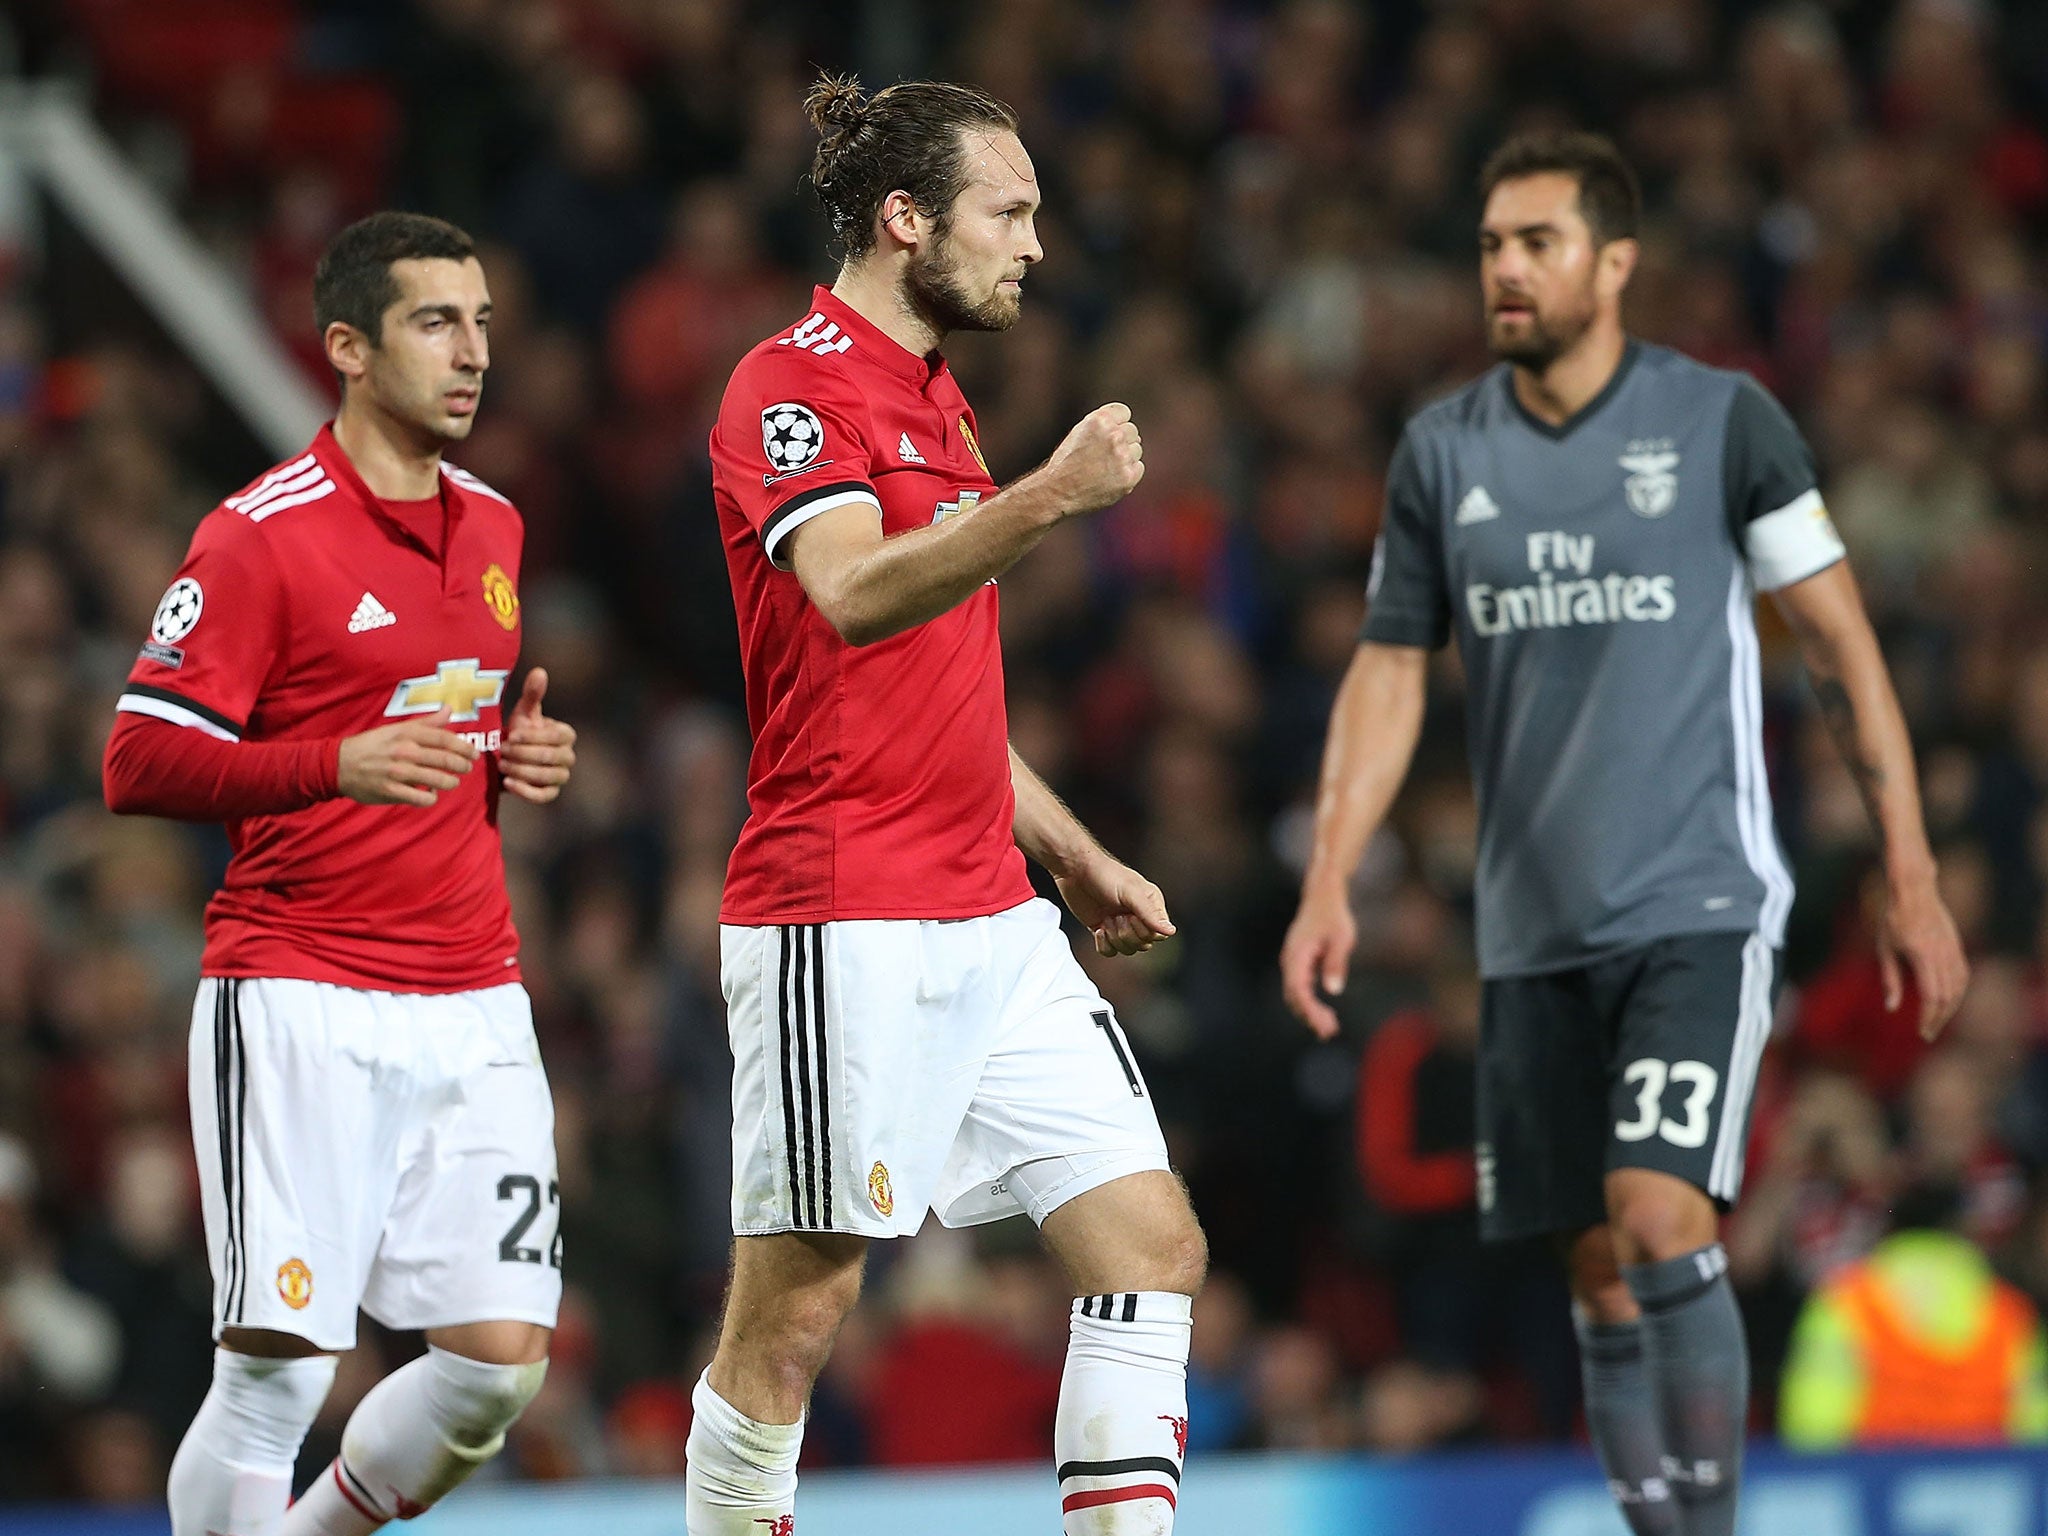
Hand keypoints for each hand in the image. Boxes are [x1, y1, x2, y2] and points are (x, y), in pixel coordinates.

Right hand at [337, 709, 476, 806]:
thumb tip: (449, 709)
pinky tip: (430, 794)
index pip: (445, 738)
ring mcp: (398, 772)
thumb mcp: (397, 728)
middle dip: (462, 766)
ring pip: (438, 780)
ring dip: (450, 782)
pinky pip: (422, 798)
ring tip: (452, 782)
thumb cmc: (372, 745)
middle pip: (445, 760)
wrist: (338, 764)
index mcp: (407, 734)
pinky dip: (431, 797)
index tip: (474, 753)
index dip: (464, 747)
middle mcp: (404, 751)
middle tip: (466, 768)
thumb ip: (426, 722)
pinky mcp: (391, 791)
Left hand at [498, 667, 576, 804]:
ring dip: (522, 771)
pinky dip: (525, 791)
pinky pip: (543, 796)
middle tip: (502, 750)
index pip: (556, 737)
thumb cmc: (518, 731)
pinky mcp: (550, 794)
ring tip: (502, 764)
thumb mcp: (523, 712)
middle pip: (551, 757)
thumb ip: (533, 694)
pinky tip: (507, 783)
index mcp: (566, 735)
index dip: (533, 737)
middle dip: (523, 754)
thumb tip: (539, 671)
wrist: (508, 757)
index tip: (511, 735)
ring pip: (546, 777)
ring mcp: (560, 777)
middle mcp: (568, 757)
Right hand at [1038, 403, 1143, 516]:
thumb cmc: (1068, 462)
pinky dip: (1128, 473)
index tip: (1108, 435)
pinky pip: (1138, 468)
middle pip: (1132, 431)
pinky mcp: (1128, 477)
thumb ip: (1103, 425)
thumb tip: (1131, 431)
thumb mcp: (1080, 432)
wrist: (1059, 491)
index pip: (1124, 412)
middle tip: (1102, 455)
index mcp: (1100, 420)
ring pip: (1136, 450)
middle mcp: (1113, 436)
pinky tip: (1110, 477)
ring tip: (1104, 467)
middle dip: (1121, 440)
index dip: (1117, 423)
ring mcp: (1122, 457)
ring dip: (1125, 457)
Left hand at [1054, 853, 1174, 956]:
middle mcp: (1138, 916)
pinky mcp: (1104, 931)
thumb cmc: (1105, 875)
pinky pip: (1110, 952)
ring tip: (1106, 918)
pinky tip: (1098, 928)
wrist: (1075, 872)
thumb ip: (1150, 914)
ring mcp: (1121, 925)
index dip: (1143, 931)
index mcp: (1151, 905)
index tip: (1130, 916)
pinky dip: (1103, 944)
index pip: (1158, 934)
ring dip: (1114, 937)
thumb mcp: (1130, 893)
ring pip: (1128, 950)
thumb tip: (1171, 931)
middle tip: (1115, 915)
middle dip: (1126, 933)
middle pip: (1143, 944)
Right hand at [1280, 886, 1355, 1040]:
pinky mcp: (1298, 965)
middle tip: (1330, 1031)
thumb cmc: (1334, 916)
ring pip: (1295, 995)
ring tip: (1330, 1028)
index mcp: (1297, 953)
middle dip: (1310, 1016)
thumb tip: (1333, 990)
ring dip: (1310, 1013)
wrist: (1322, 897)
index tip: (1323, 1025)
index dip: (1308, 1009)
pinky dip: (1310, 1004)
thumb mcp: (1342, 937)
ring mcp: (1292, 963)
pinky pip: (1300, 990)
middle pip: (1294, 996)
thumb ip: (1336, 962)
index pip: (1297, 988)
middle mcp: (1290, 961)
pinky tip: (1325, 1015)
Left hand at [1878, 868, 1968, 1040]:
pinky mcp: (1957, 947)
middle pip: (1949, 997)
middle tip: (1927, 1033)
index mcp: (1922, 955)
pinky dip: (1957, 993)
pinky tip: (1948, 1002)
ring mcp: (1953, 950)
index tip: (1921, 1032)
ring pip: (1959, 988)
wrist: (1914, 890)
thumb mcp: (1884, 948)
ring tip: (1936, 1021)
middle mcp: (1942, 954)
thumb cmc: (1892, 918)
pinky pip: (1963, 976)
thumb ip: (1890, 978)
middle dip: (1939, 1019)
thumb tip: (1891, 1008)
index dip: (1928, 1017)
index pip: (1932, 996)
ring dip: (1950, 1009)